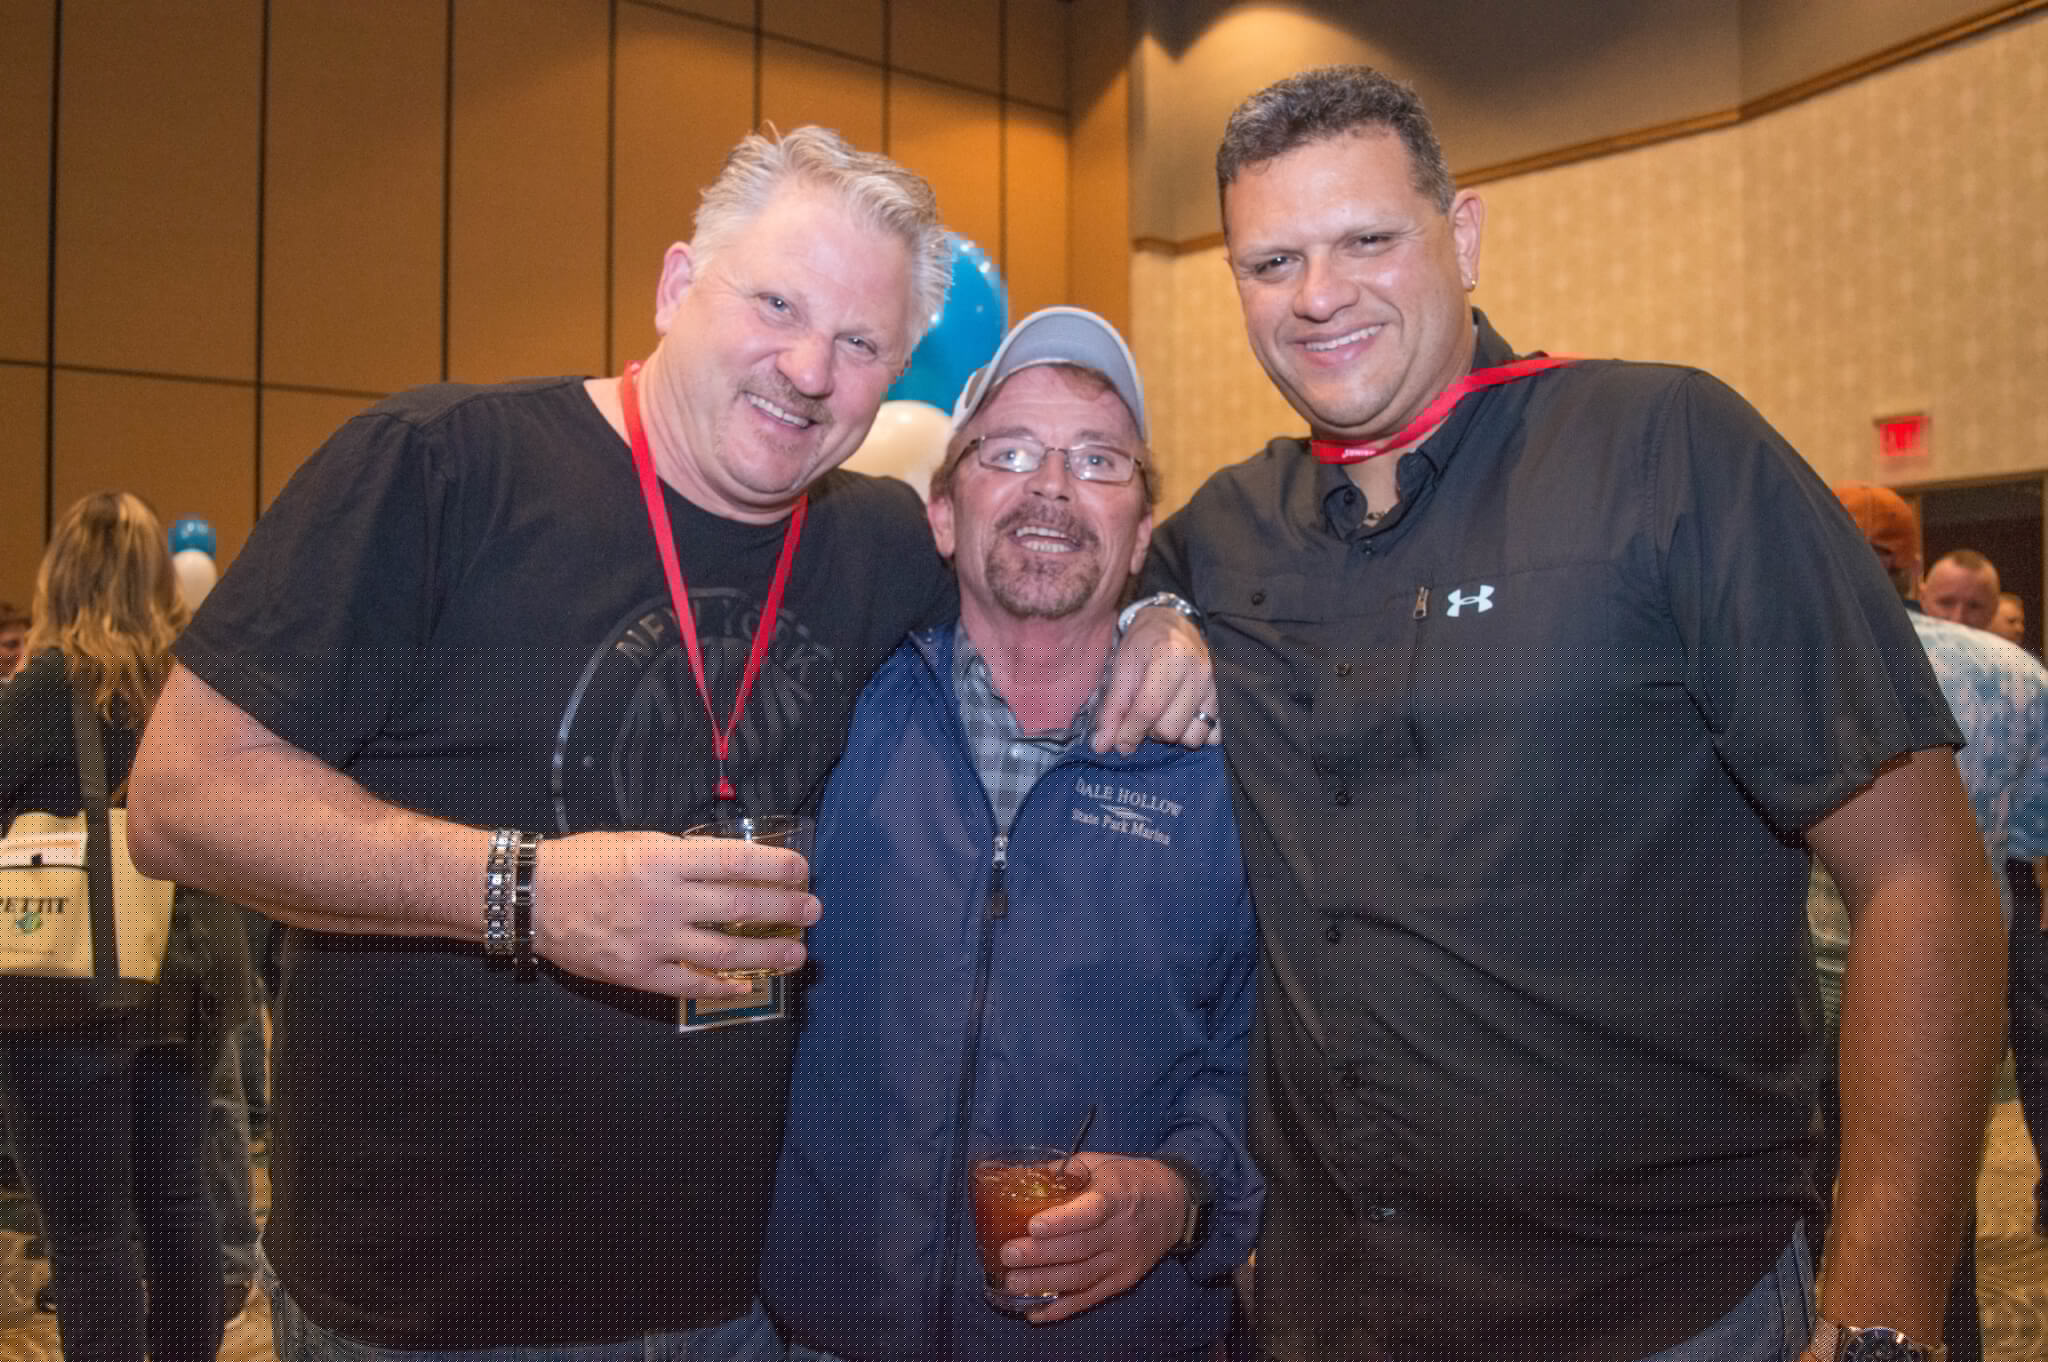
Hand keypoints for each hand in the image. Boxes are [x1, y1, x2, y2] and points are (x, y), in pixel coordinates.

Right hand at [530, 830, 816, 996]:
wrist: (534, 897)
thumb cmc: (586, 861)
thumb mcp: (639, 841)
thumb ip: (684, 856)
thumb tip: (733, 866)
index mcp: (665, 858)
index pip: (736, 861)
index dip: (776, 867)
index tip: (802, 871)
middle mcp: (665, 900)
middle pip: (741, 907)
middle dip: (785, 910)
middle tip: (813, 911)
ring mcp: (653, 941)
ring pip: (725, 952)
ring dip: (768, 954)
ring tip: (796, 953)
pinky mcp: (639, 973)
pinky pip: (691, 985)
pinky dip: (724, 987)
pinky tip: (748, 986)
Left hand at [994, 1153, 1188, 1322]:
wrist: (1174, 1205)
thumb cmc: (1130, 1179)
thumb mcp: (1102, 1163)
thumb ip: (1065, 1171)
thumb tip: (1023, 1176)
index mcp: (1117, 1196)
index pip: (1091, 1211)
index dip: (1062, 1221)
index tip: (1033, 1226)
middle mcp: (1122, 1231)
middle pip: (1080, 1248)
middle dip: (1040, 1255)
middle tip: (1007, 1255)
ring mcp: (1123, 1260)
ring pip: (1081, 1276)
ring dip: (1044, 1282)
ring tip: (1011, 1282)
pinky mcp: (1123, 1281)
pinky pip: (1090, 1298)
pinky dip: (1062, 1307)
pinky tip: (1034, 1310)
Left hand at [1092, 607, 1217, 753]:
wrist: (1173, 623)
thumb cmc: (1144, 644)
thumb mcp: (1121, 669)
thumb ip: (1112, 709)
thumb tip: (1101, 746)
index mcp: (1169, 658)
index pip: (1149, 709)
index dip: (1130, 732)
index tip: (1119, 743)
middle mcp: (1197, 673)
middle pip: (1170, 729)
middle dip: (1150, 732)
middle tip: (1141, 717)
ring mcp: (1214, 687)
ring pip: (1193, 737)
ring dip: (1173, 735)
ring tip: (1162, 717)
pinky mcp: (1223, 698)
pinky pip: (1214, 735)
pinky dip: (1195, 733)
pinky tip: (1182, 720)